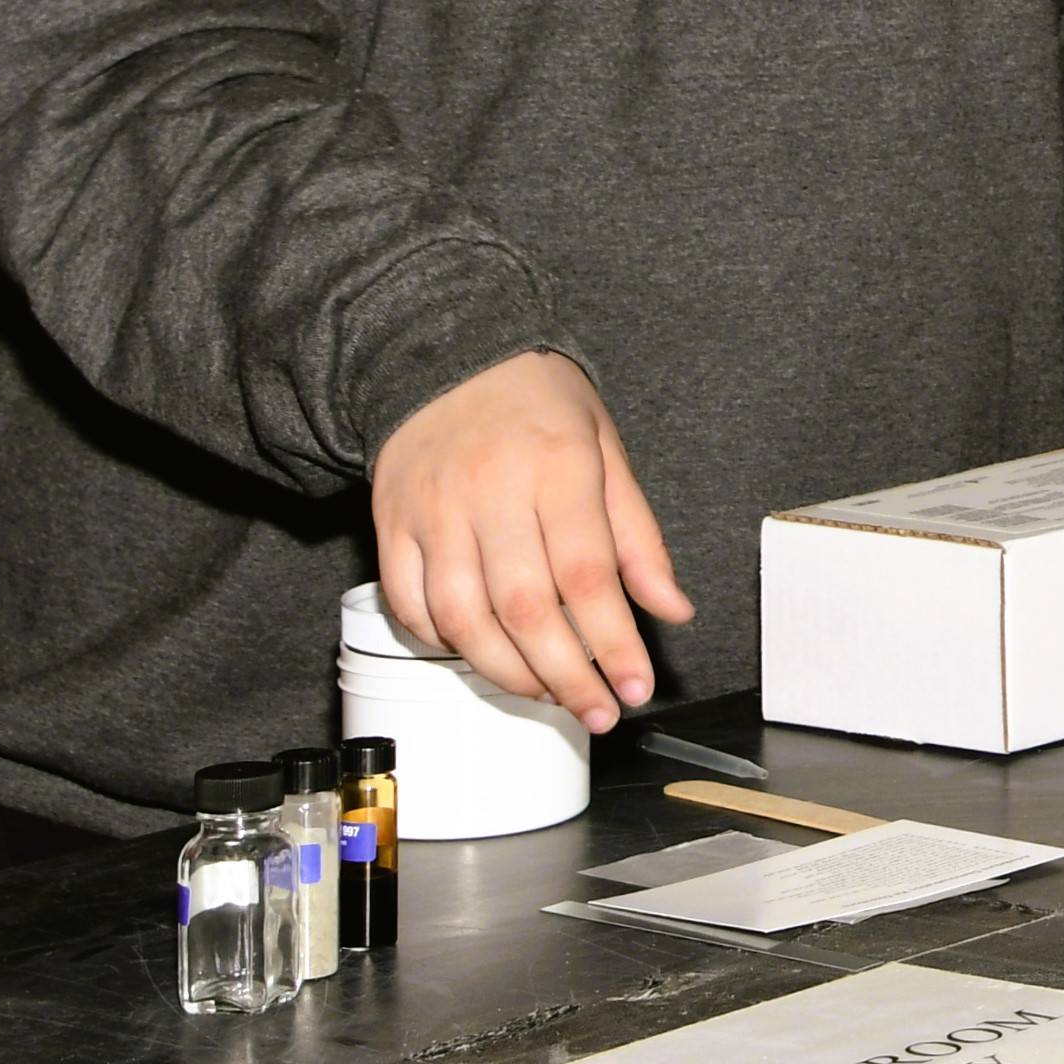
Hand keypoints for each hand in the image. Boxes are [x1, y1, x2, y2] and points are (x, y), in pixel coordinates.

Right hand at [369, 351, 694, 734]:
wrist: (445, 351)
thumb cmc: (538, 402)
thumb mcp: (607, 449)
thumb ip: (638, 536)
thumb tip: (672, 609)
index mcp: (558, 467)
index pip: (589, 574)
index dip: (614, 641)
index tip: (635, 686)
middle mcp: (492, 492)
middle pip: (526, 609)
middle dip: (566, 675)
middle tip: (598, 712)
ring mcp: (434, 511)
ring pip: (463, 618)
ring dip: (505, 672)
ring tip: (546, 694)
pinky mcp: (391, 525)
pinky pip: (409, 603)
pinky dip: (442, 642)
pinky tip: (479, 655)